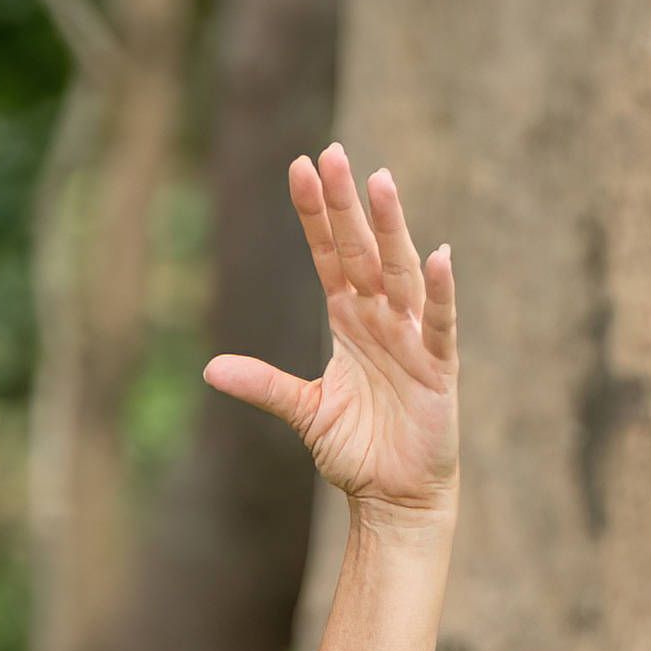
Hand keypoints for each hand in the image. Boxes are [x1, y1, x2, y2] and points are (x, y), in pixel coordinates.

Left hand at [203, 151, 455, 527]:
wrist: (395, 498)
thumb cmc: (358, 451)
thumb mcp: (305, 411)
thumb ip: (264, 385)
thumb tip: (210, 369)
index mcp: (349, 320)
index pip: (328, 254)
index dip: (315, 213)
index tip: (299, 165)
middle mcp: (381, 318)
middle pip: (361, 250)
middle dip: (346, 204)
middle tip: (332, 152)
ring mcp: (411, 338)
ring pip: (400, 272)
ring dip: (391, 228)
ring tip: (381, 181)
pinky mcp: (438, 368)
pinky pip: (439, 323)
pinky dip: (439, 292)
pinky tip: (439, 256)